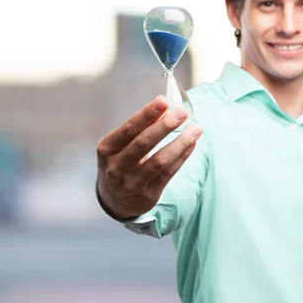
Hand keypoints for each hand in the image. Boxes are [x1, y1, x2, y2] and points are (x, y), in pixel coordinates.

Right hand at [96, 95, 202, 218]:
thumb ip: (138, 131)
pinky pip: (168, 173)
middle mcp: (116, 168)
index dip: (146, 114)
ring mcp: (131, 184)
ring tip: (196, 129)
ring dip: (180, 143)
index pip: (128, 129)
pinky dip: (182, 157)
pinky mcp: (147, 196)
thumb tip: (165, 109)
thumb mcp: (118, 148)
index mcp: (106, 150)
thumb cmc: (120, 164)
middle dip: (165, 126)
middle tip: (182, 112)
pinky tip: (191, 144)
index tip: (163, 101)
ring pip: (159, 160)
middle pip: (143, 143)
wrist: (115, 201)